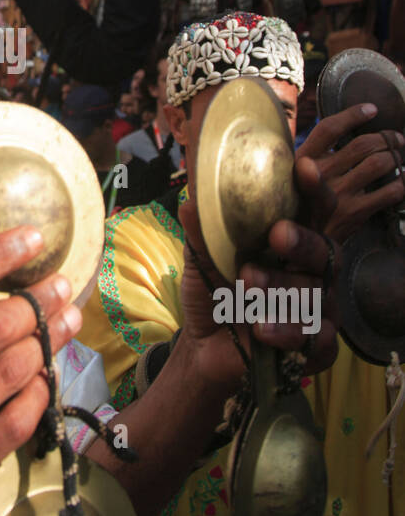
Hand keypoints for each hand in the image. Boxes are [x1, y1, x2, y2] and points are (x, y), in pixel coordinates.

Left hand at [178, 156, 338, 391]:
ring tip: (246, 285)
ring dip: (281, 288)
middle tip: (277, 235)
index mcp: (291, 241)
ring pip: (317, 293)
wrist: (204, 348)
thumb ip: (202, 234)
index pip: (313, 209)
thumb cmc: (214, 294)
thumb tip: (189, 201)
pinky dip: (288, 332)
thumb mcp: (203, 261)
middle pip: (325, 249)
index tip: (304, 167)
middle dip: (302, 240)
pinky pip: (317, 338)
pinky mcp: (317, 346)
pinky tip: (262, 329)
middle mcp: (312, 271)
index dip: (314, 188)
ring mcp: (318, 308)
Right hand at [296, 103, 404, 242]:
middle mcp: (319, 173)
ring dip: (396, 156)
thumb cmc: (298, 205)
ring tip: (401, 155)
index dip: (353, 115)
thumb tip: (346, 136)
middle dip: (385, 138)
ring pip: (378, 164)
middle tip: (397, 138)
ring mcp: (338, 194)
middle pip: (362, 145)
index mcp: (302, 158)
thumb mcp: (294, 176)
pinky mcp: (355, 213)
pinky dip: (402, 183)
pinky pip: (389, 192)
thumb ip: (316, 157)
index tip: (372, 110)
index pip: (330, 129)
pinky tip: (404, 180)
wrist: (297, 244)